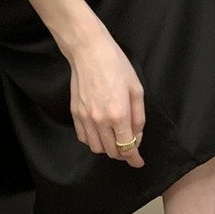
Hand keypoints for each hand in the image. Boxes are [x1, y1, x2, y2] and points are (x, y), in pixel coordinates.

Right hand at [67, 31, 144, 167]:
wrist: (88, 51)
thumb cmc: (115, 65)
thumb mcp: (136, 89)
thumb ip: (138, 116)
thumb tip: (136, 136)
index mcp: (119, 114)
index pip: (127, 147)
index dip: (134, 158)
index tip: (138, 162)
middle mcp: (101, 121)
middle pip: (112, 151)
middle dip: (123, 154)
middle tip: (129, 147)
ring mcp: (86, 118)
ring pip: (97, 148)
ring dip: (108, 149)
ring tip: (114, 139)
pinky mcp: (76, 114)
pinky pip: (84, 138)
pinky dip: (93, 141)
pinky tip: (100, 133)